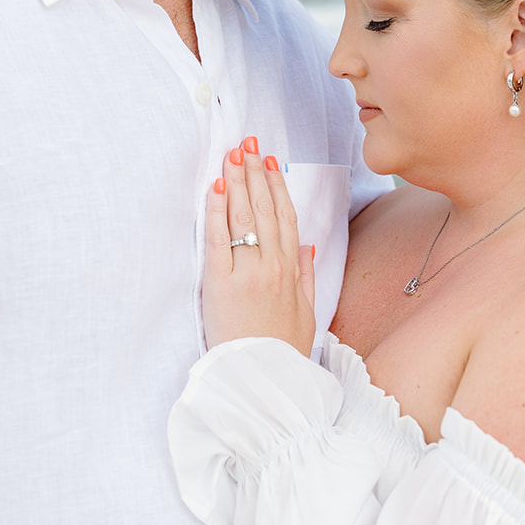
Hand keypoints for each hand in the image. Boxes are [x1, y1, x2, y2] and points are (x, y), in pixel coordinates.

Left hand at [201, 136, 316, 354]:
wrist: (265, 381)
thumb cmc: (283, 352)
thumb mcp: (307, 313)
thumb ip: (307, 277)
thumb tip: (307, 247)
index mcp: (293, 271)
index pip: (286, 217)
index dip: (277, 186)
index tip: (270, 162)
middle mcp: (273, 266)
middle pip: (266, 209)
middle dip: (256, 173)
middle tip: (248, 144)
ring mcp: (248, 273)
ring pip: (245, 217)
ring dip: (238, 181)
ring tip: (233, 154)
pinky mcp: (222, 285)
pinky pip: (219, 239)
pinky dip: (218, 210)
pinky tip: (217, 187)